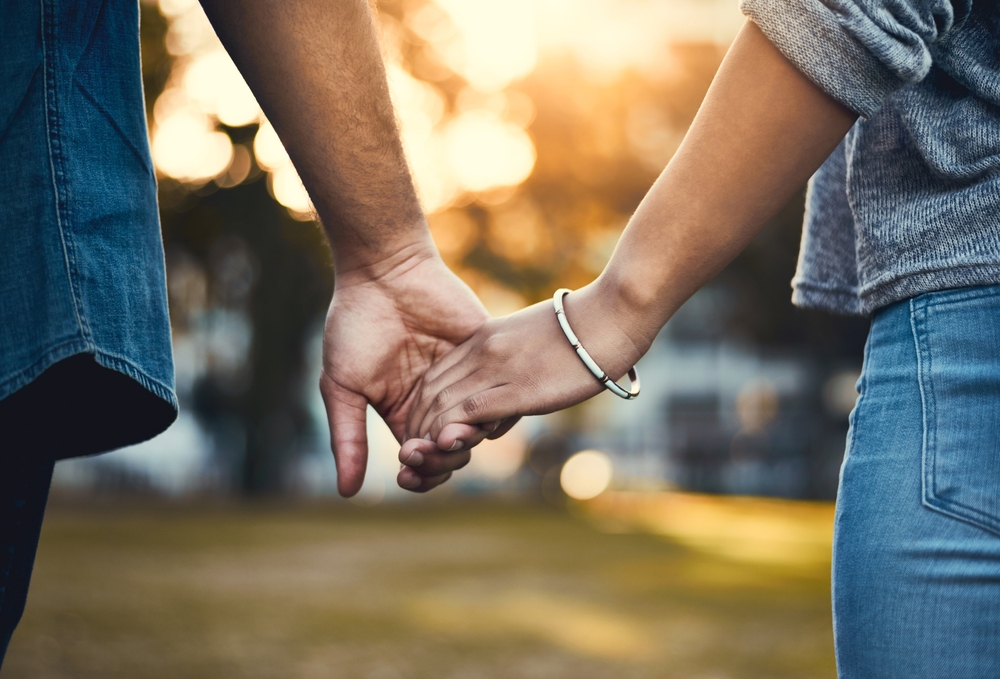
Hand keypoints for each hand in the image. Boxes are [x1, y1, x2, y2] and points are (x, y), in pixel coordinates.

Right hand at [320, 246, 489, 495]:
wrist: (384, 271)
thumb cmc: (356, 325)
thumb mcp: (343, 386)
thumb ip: (347, 438)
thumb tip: (347, 494)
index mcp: (404, 412)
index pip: (422, 459)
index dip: (420, 474)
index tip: (406, 470)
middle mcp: (438, 401)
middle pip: (453, 450)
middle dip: (442, 460)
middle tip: (428, 450)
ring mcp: (466, 379)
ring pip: (480, 427)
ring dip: (467, 439)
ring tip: (451, 436)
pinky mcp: (488, 354)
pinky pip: (503, 391)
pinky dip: (496, 409)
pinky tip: (480, 415)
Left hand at [403, 282, 646, 447]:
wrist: (610, 316)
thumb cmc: (581, 334)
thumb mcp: (530, 345)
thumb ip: (507, 374)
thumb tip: (494, 420)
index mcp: (483, 338)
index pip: (436, 375)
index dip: (422, 407)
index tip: (420, 431)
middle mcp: (482, 351)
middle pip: (432, 391)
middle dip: (417, 425)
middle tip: (413, 453)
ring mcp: (498, 368)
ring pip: (445, 404)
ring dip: (428, 435)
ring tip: (423, 458)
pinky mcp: (518, 388)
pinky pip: (471, 412)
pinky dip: (452, 431)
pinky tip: (446, 447)